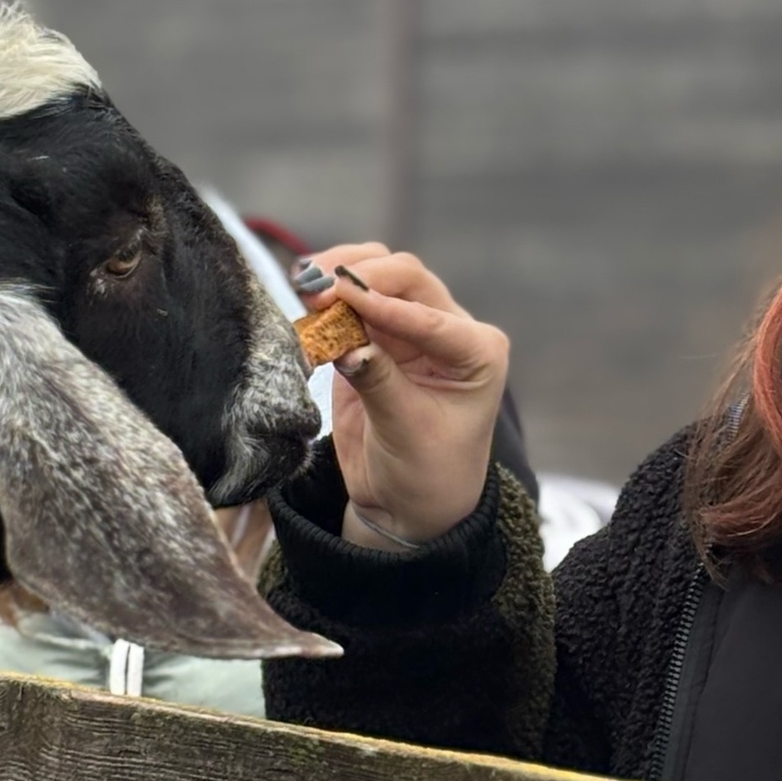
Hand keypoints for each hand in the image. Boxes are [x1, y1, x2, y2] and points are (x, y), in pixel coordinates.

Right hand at [294, 245, 509, 549]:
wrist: (406, 503)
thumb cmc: (427, 472)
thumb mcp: (407, 431)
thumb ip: (380, 382)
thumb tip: (347, 343)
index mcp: (476, 350)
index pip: (430, 314)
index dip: (386, 304)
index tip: (346, 297)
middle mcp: (448, 330)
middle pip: (405, 279)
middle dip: (360, 277)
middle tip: (317, 289)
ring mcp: (408, 330)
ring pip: (375, 279)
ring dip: (339, 277)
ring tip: (306, 290)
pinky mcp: (373, 339)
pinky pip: (348, 307)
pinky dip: (325, 303)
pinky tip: (304, 308)